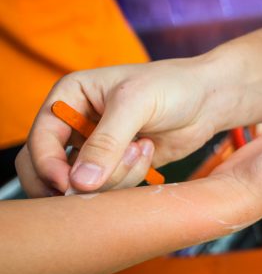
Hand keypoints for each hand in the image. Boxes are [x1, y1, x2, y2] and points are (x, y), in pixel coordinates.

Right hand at [18, 59, 223, 195]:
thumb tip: (79, 182)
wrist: (210, 99)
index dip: (47, 165)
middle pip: (46, 168)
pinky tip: (148, 152)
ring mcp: (95, 147)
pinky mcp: (116, 166)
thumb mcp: (137, 103)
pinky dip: (128, 178)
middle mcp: (76, 123)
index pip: (39, 139)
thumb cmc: (174, 86)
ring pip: (81, 183)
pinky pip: (107, 187)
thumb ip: (107, 142)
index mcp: (70, 96)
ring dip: (114, 174)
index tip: (69, 184)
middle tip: (99, 183)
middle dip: (73, 181)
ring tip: (142, 147)